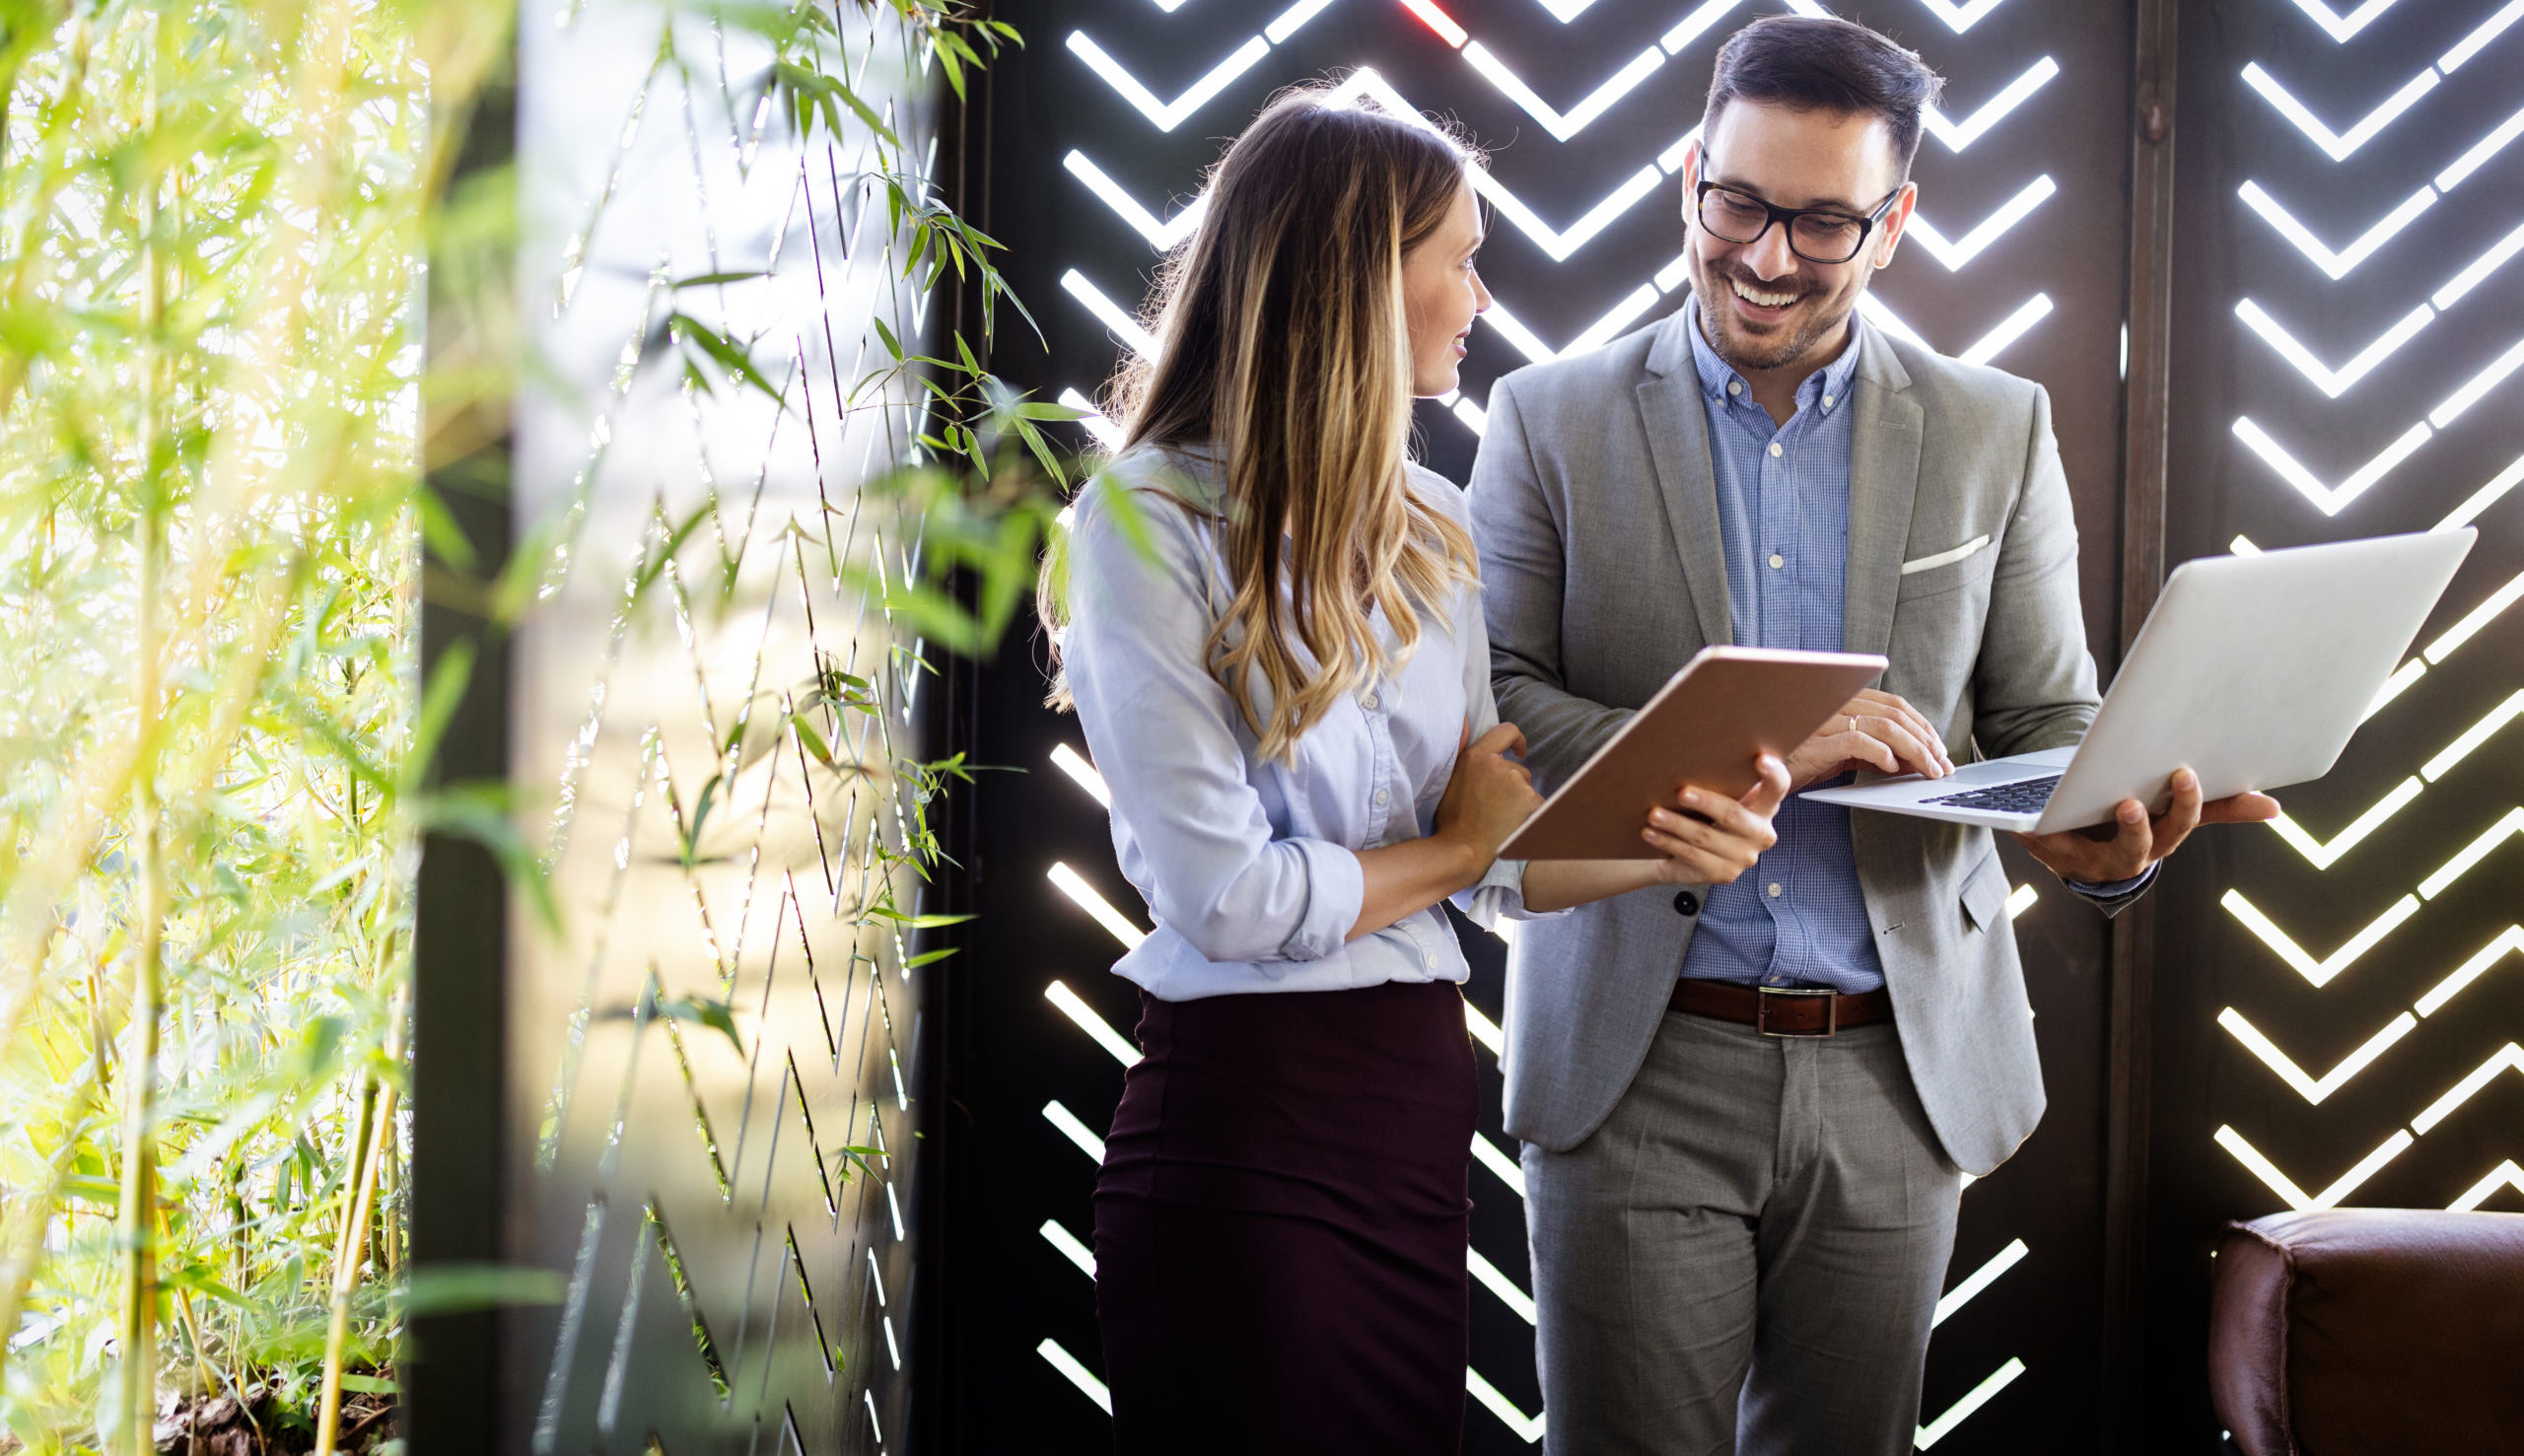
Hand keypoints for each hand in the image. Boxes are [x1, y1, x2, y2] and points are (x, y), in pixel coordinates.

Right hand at [1435, 722, 1545, 868]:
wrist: (1463, 849)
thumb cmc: (1453, 821)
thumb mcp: (1451, 780)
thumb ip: (1467, 759)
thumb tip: (1469, 727)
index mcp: (1476, 756)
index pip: (1506, 730)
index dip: (1517, 740)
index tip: (1520, 751)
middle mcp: (1498, 764)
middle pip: (1518, 770)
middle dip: (1513, 785)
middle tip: (1495, 807)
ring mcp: (1516, 782)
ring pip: (1526, 789)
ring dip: (1520, 801)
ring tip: (1501, 819)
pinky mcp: (1531, 801)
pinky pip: (1537, 805)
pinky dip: (1529, 815)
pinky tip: (1513, 826)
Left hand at [1641, 754, 1787, 885]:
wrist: (1689, 856)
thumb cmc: (1705, 815)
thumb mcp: (1718, 796)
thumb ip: (1721, 780)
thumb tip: (1690, 754)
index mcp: (1765, 807)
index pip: (1778, 788)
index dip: (1774, 774)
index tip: (1761, 759)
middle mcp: (1761, 833)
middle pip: (1733, 814)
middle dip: (1705, 803)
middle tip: (1682, 792)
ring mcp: (1744, 856)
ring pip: (1705, 837)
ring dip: (1676, 824)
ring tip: (1654, 814)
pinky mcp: (1724, 874)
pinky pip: (1692, 855)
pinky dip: (1668, 842)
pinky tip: (1651, 833)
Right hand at [1784, 688, 1954, 789]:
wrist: (1755, 777)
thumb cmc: (1794, 763)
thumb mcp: (1839, 754)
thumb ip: (1871, 751)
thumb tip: (1911, 759)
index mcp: (1838, 700)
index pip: (1892, 703)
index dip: (1921, 724)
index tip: (1939, 748)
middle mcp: (1831, 704)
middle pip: (1893, 713)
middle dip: (1925, 740)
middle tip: (1942, 764)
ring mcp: (1822, 722)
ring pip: (1883, 726)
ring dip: (1914, 750)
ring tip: (1928, 769)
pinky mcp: (1813, 743)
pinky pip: (1857, 741)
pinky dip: (1881, 753)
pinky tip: (1892, 768)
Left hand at [2014, 765, 2280, 882]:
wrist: (2080, 845)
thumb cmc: (2132, 820)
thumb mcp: (2171, 811)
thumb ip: (2218, 808)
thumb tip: (2274, 808)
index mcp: (2158, 842)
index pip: (2179, 826)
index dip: (2183, 805)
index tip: (2184, 774)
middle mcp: (2124, 858)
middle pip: (2140, 845)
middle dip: (2141, 824)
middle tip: (2136, 799)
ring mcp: (2084, 860)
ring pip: (2082, 849)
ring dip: (2083, 833)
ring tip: (2096, 807)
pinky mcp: (2047, 852)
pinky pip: (2039, 841)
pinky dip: (2031, 832)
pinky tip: (2024, 820)